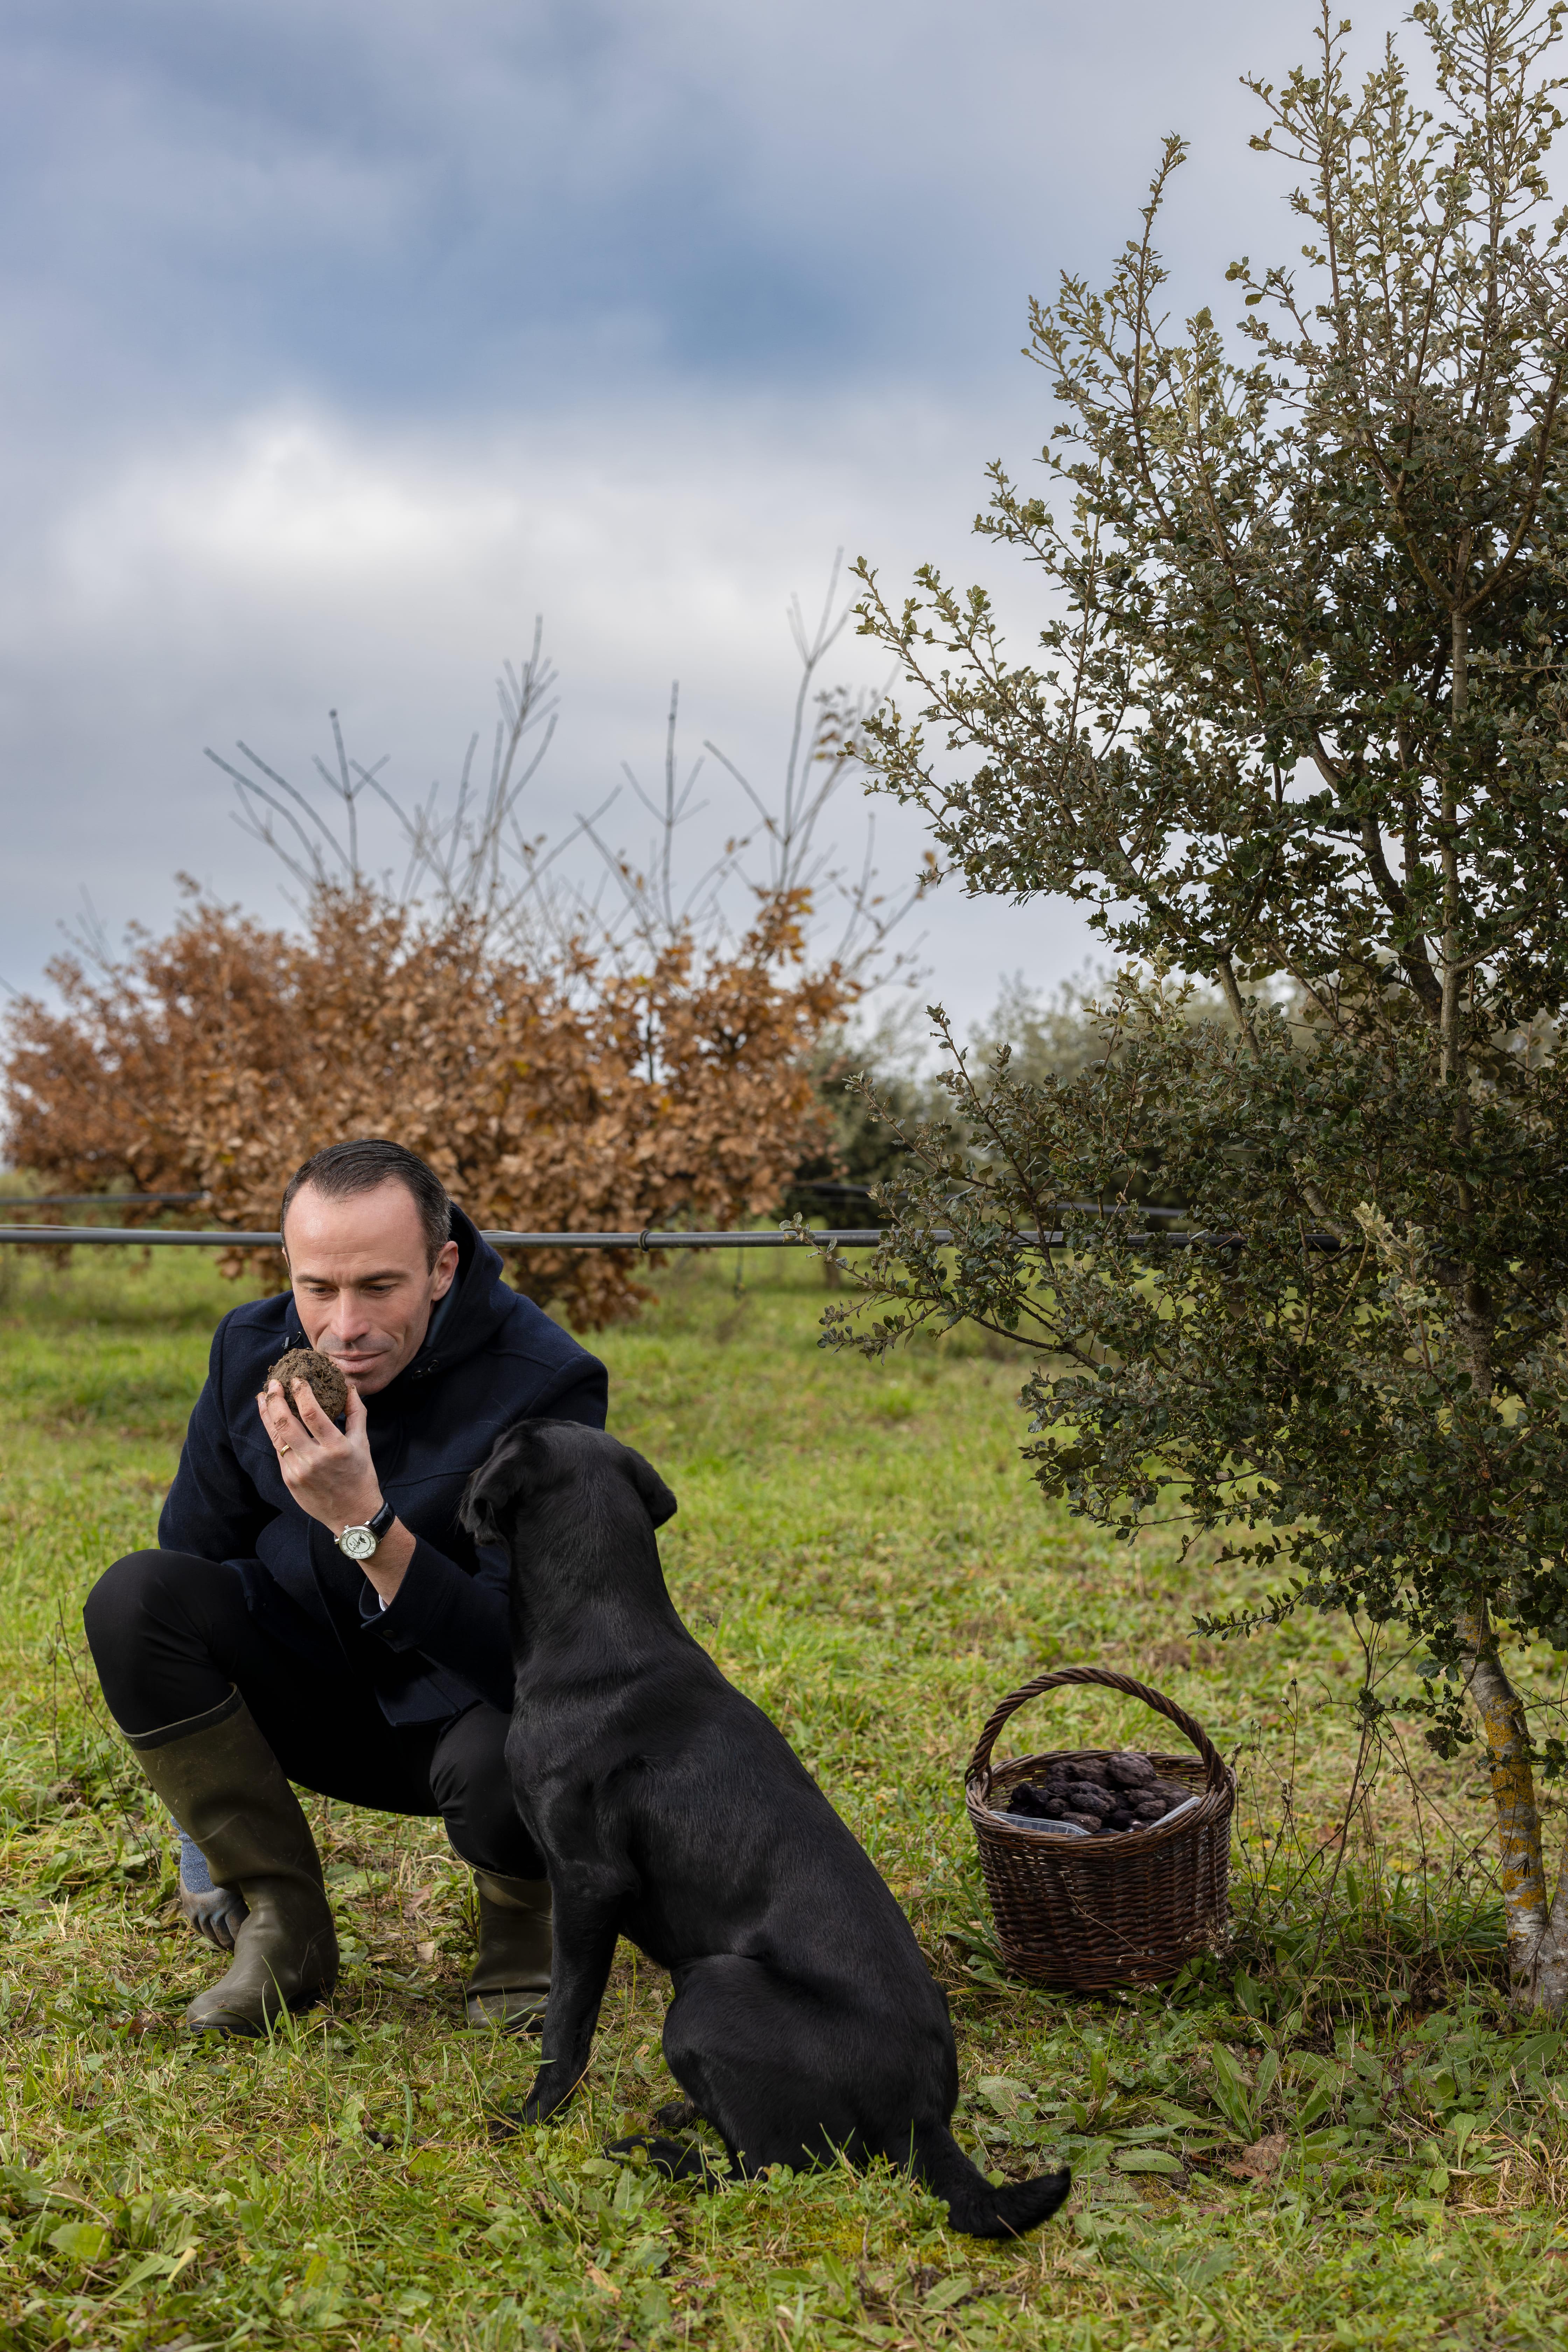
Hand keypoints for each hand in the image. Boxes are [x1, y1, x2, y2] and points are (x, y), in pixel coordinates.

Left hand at [258, 1373, 381, 1531]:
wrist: (351, 1515)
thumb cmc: (360, 1476)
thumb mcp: (363, 1444)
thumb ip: (356, 1414)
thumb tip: (350, 1388)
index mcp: (335, 1448)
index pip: (311, 1413)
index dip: (301, 1392)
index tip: (296, 1379)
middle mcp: (314, 1459)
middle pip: (285, 1423)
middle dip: (275, 1399)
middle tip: (273, 1383)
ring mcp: (298, 1471)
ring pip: (275, 1437)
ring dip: (267, 1414)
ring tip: (263, 1397)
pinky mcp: (289, 1480)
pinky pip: (278, 1451)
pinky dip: (274, 1433)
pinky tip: (272, 1420)